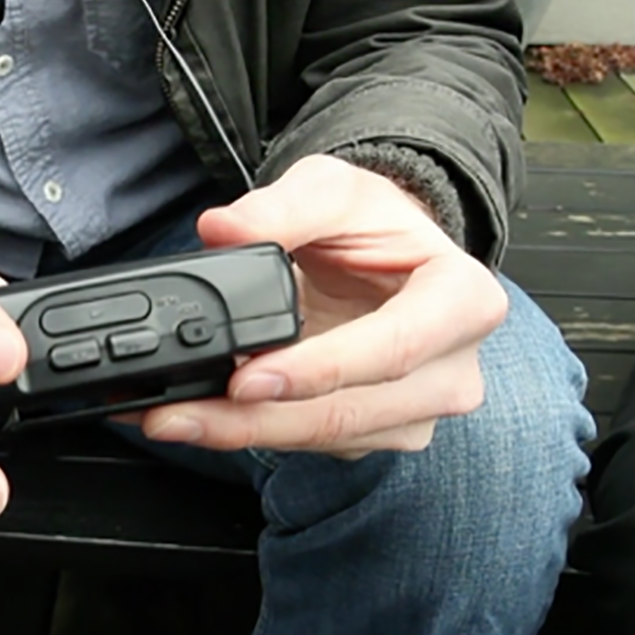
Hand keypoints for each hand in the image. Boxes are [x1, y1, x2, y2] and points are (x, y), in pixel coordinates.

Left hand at [139, 154, 508, 457]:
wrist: (387, 258)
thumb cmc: (375, 225)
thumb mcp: (334, 190)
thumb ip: (282, 207)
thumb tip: (222, 230)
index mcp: (463, 300)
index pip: (393, 348)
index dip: (318, 370)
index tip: (247, 379)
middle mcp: (451, 369)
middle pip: (348, 411)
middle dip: (253, 419)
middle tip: (177, 413)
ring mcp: (417, 412)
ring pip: (323, 438)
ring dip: (240, 434)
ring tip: (170, 417)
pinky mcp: (377, 434)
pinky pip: (311, 444)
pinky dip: (250, 434)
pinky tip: (201, 419)